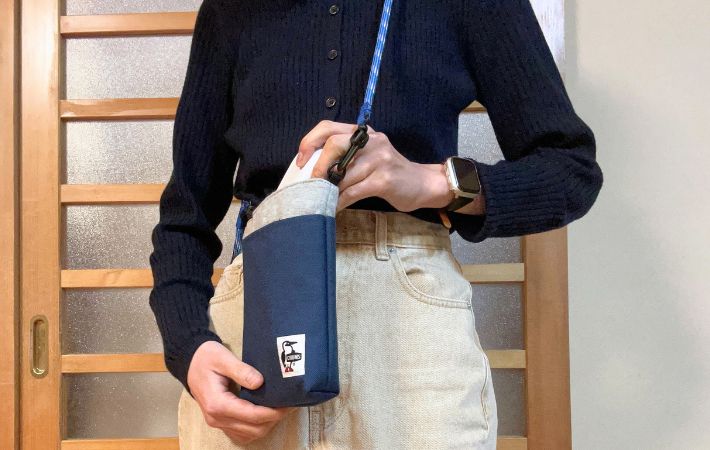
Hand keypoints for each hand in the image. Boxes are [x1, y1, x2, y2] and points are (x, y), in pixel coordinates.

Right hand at [187, 341, 294, 444]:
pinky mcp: (220, 421)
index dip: (272, 412)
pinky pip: (241, 433)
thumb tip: (260, 383)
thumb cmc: (206, 357)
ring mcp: (217, 422)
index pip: (251, 416)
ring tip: (279, 409)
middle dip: (273, 419)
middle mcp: (216, 418)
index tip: (288, 404)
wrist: (190, 362)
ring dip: (266, 425)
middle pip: (253, 429)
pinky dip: (256, 427)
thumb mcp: (223, 358)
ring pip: (248, 434)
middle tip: (288, 405)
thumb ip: (241, 371)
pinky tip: (265, 415)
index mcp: (217, 404)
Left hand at [297, 120, 461, 212]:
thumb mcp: (368, 158)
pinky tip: (335, 208)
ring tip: (321, 200)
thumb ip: (345, 158)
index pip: (328, 127)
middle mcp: (371, 141)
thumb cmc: (389, 173)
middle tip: (311, 184)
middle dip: (318, 166)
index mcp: (363, 134)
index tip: (300, 160)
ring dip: (328, 190)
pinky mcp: (384, 179)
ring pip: (342, 173)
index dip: (309, 141)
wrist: (422, 184)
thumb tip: (312, 171)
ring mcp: (379, 159)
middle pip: (334, 145)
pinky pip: (353, 191)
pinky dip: (340, 201)